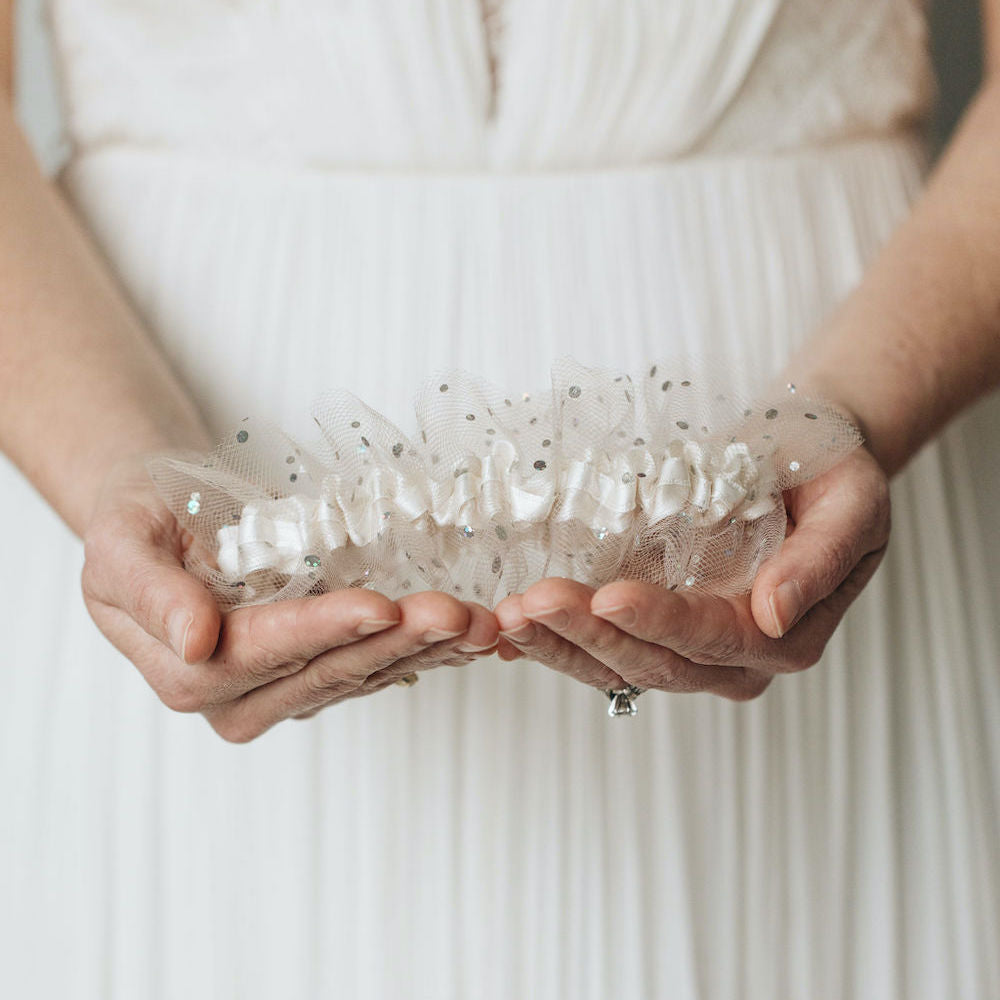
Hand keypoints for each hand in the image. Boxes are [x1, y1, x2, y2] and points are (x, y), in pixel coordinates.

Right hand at [81, 458, 498, 741]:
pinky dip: (430, 650)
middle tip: (458, 614)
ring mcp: (287, 689)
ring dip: (429, 650)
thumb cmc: (138, 524)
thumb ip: (153, 596)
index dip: (325, 630)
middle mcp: (242, 697)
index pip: (267, 652)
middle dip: (398, 642)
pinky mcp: (322, 670)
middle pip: (330, 670)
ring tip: (483, 623)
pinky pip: (379, 664)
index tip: (380, 605)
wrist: (164, 519)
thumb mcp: (120, 547)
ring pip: (366, 673)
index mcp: (191, 673)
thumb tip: (196, 642)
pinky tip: (472, 635)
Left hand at [493, 447, 889, 700]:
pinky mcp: (654, 630)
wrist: (801, 460)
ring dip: (560, 644)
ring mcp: (689, 651)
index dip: (661, 622)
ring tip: (510, 616)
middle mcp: (734, 659)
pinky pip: (602, 647)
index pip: (715, 639)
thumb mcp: (852, 508)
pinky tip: (512, 633)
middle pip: (654, 661)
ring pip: (618, 664)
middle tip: (532, 603)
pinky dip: (556, 642)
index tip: (609, 597)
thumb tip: (774, 616)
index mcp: (785, 637)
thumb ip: (819, 563)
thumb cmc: (831, 476)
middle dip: (589, 635)